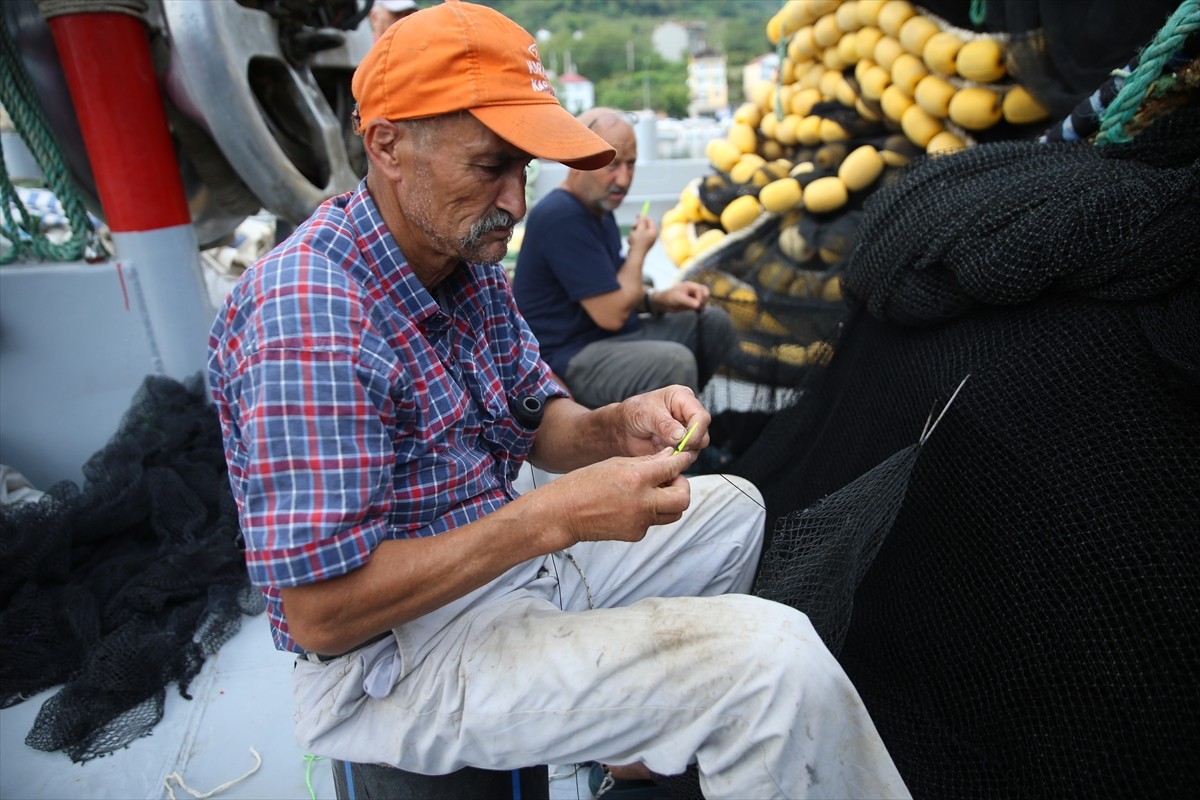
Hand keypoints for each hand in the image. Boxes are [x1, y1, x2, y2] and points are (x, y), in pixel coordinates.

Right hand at [542, 448, 693, 543]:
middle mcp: (642, 502)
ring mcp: (640, 521)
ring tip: (655, 492)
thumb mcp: (615, 463)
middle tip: (671, 479)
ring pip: (674, 514)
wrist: (563, 514)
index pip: (673, 468)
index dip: (682, 461)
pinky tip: (633, 505)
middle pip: (683, 498)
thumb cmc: (584, 484)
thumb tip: (670, 457)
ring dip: (671, 501)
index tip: (684, 457)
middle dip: (682, 486)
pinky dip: (650, 512)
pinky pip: (654, 522)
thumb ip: (646, 462)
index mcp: (636, 478)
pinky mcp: (636, 534)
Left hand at [615, 385, 710, 455]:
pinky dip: (677, 458)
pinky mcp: (681, 446)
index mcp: (683, 399)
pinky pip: (687, 456)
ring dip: (683, 452)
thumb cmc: (633, 413)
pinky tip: (662, 453)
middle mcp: (688, 414)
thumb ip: (665, 425)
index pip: (701, 416)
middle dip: (690, 443)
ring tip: (663, 448)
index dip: (696, 431)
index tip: (683, 442)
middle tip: (672, 447)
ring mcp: (686, 431)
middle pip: (703, 433)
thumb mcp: (647, 414)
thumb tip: (681, 436)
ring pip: (697, 447)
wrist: (622, 429)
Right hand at [627, 213, 658, 255]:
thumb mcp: (640, 228)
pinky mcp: (642, 244)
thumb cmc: (638, 243)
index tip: (637, 215)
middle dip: (637, 226)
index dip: (643, 217)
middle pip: (643, 225)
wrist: (635, 255)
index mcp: (654, 231)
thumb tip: (642, 215)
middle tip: (633, 227)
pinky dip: (632, 238)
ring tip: (632, 237)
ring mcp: (647, 240)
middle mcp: (652, 236)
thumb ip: (641, 221)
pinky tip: (631, 242)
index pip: (650, 220)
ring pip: (638, 231)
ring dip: (633, 232)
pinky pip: (636, 237)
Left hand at [654, 281, 709, 311]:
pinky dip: (699, 308)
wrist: (662, 303)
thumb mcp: (679, 299)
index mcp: (691, 286)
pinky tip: (696, 312)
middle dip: (704, 300)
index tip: (696, 304)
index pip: (702, 290)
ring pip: (703, 300)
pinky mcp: (691, 303)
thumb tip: (699, 305)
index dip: (700, 298)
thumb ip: (689, 301)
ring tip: (696, 309)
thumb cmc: (669, 297)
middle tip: (698, 307)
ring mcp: (693, 297)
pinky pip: (699, 305)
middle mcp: (693, 290)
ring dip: (702, 305)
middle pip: (705, 294)